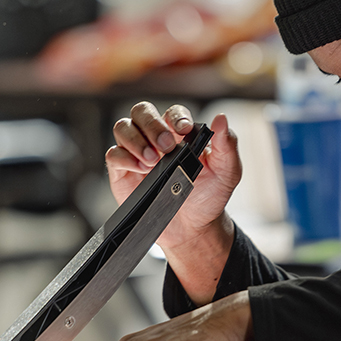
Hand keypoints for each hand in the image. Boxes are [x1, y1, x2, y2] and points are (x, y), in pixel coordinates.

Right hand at [107, 103, 241, 303]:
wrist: (193, 228)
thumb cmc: (209, 196)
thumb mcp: (227, 171)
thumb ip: (227, 144)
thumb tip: (221, 117)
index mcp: (181, 133)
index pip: (173, 112)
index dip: (176, 116)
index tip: (183, 130)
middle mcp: (156, 138)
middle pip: (142, 111)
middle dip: (153, 125)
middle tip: (166, 147)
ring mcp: (137, 153)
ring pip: (123, 127)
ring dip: (136, 140)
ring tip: (153, 161)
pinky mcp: (123, 172)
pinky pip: (113, 154)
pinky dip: (124, 158)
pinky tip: (140, 170)